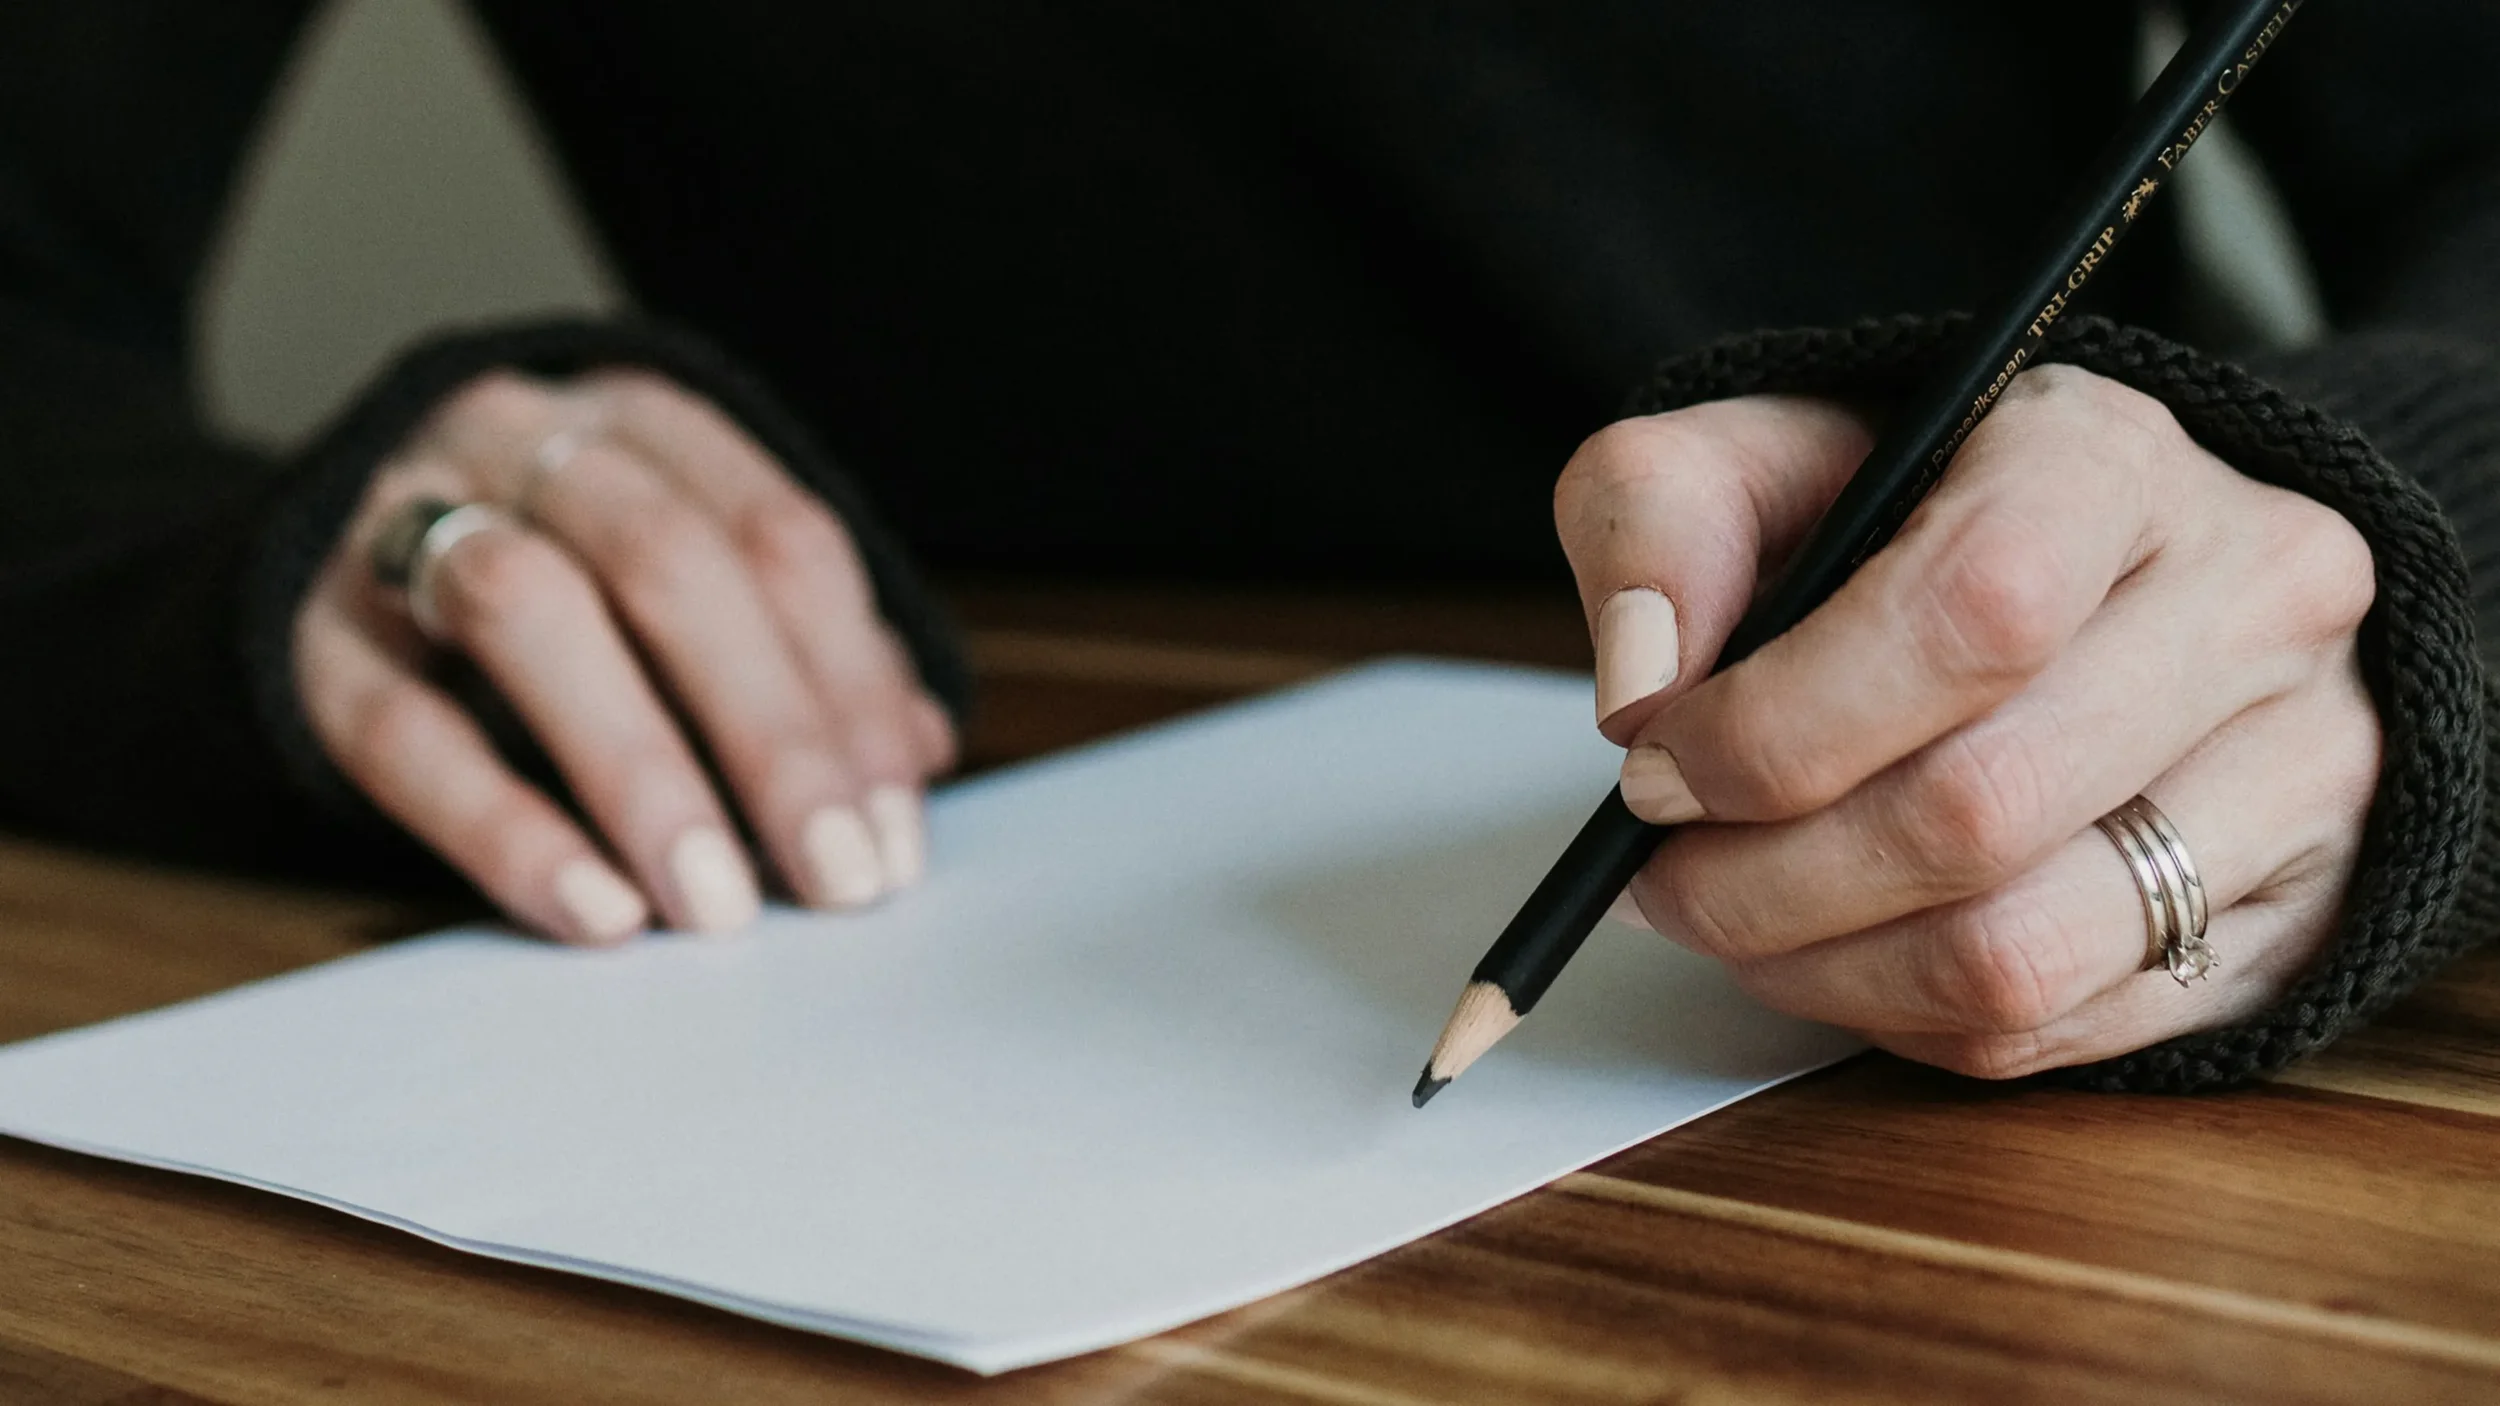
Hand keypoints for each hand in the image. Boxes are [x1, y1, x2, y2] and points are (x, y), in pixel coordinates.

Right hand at [294, 369, 956, 943]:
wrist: (319, 557)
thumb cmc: (561, 581)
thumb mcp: (686, 586)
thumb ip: (797, 653)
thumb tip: (918, 751)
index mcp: (645, 423)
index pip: (780, 536)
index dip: (850, 688)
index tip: (895, 829)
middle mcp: (520, 440)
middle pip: (669, 561)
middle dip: (772, 732)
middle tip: (836, 879)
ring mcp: (396, 520)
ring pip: (529, 611)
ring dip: (643, 768)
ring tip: (716, 904)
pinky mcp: (306, 636)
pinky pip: (402, 727)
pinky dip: (505, 827)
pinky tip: (594, 909)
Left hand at [1556, 367, 2380, 1077]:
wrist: (2098, 577)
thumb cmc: (1907, 521)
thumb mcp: (1758, 460)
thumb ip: (1660, 521)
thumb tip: (1640, 690)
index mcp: (2107, 456)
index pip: (1972, 613)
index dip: (1781, 726)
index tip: (1658, 766)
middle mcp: (2249, 601)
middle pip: (1978, 807)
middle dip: (1762, 878)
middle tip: (1663, 876)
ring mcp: (2303, 767)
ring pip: (2020, 952)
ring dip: (1822, 973)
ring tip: (1737, 927)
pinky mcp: (2296, 913)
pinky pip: (2056, 1031)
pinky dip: (1904, 1020)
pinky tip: (1843, 954)